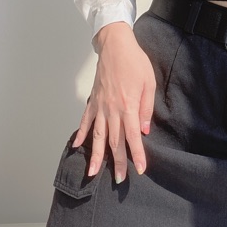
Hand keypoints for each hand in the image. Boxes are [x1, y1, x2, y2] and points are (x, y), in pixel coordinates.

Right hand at [72, 22, 155, 183]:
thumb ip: (146, 108)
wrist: (116, 46)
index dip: (136, 155)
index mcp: (128, 106)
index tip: (140, 170)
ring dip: (95, 155)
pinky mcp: (93, 101)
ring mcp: (100, 106)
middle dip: (117, 162)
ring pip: (97, 136)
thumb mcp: (149, 83)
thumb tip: (143, 130)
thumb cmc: (135, 62)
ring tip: (92, 173)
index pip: (132, 137)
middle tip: (118, 180)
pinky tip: (78, 146)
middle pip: (114, 141)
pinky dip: (81, 134)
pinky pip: (85, 121)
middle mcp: (112, 110)